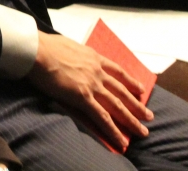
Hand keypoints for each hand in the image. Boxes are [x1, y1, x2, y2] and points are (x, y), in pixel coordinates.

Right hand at [26, 33, 152, 149]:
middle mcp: (97, 71)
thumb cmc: (46, 46)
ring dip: (131, 120)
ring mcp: (92, 85)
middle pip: (122, 91)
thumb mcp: (68, 45)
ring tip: (142, 132)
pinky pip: (102, 117)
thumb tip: (73, 57)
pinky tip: (121, 141)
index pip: (117, 71)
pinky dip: (113, 130)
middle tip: (149, 116)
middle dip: (137, 105)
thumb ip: (77, 55)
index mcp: (93, 57)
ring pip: (117, 105)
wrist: (38, 51)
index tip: (140, 89)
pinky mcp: (83, 98)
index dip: (130, 81)